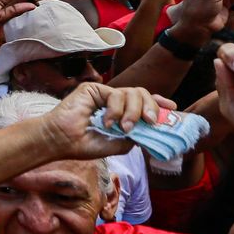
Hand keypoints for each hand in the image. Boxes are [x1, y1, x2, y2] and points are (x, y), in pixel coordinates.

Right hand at [32, 81, 170, 159]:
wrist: (61, 142)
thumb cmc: (83, 145)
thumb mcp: (117, 145)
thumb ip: (134, 137)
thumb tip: (150, 131)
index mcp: (119, 112)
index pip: (142, 102)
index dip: (158, 102)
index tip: (171, 108)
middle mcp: (112, 101)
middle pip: (141, 94)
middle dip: (150, 107)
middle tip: (151, 122)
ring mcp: (103, 94)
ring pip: (132, 93)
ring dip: (133, 112)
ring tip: (124, 127)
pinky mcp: (92, 89)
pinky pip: (115, 94)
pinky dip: (116, 109)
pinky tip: (108, 122)